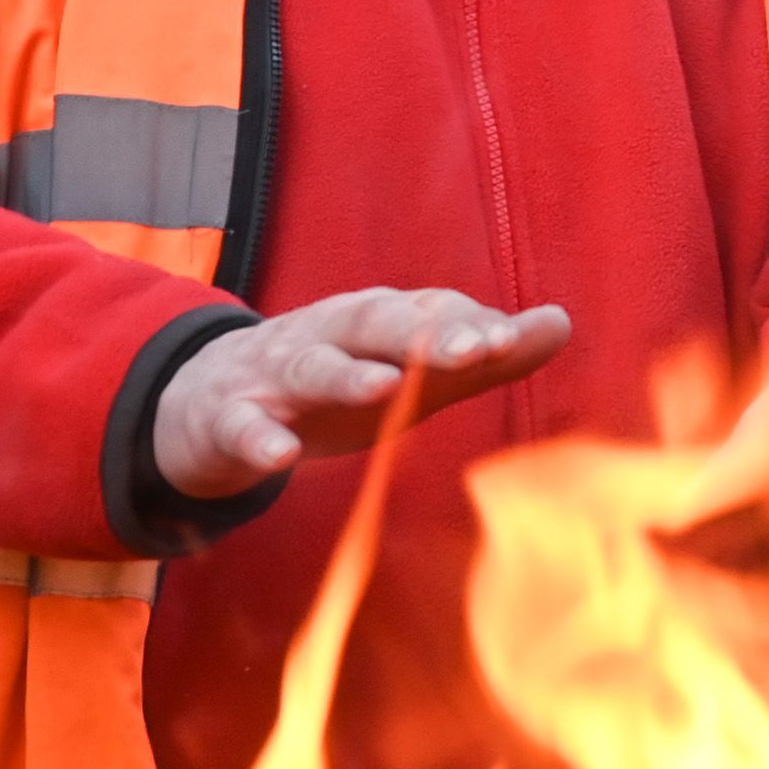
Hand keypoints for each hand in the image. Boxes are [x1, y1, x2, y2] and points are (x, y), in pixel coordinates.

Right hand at [151, 287, 570, 502]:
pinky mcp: (225, 417)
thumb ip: (483, 354)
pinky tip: (278, 455)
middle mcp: (326, 334)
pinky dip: (257, 437)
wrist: (208, 405)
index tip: (511, 341)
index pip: (427, 312)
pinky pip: (240, 426)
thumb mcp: (412, 372)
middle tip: (471, 350)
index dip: (467, 325)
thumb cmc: (336, 386)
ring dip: (345, 373)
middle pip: (373, 322)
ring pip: (308, 365)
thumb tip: (560, 322)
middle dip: (421, 335)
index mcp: (374, 321)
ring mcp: (271, 373)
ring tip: (384, 386)